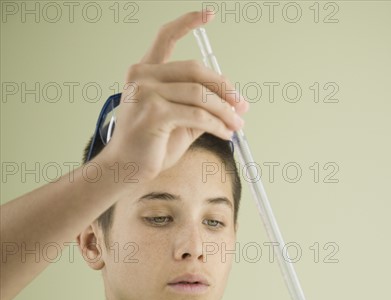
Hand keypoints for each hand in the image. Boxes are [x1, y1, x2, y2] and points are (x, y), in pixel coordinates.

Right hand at [100, 10, 248, 183]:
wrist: (127, 170)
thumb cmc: (150, 147)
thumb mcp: (178, 121)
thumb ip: (197, 106)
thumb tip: (230, 101)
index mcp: (145, 73)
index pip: (166, 39)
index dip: (187, 22)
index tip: (208, 14)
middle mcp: (142, 77)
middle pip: (195, 70)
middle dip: (224, 87)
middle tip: (241, 104)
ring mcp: (146, 94)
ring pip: (200, 95)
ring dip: (225, 111)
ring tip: (237, 125)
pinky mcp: (154, 114)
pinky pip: (197, 115)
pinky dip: (217, 125)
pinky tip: (226, 134)